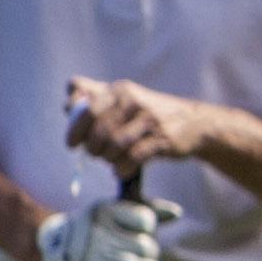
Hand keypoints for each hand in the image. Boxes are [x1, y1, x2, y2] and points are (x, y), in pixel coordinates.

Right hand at [35, 199, 166, 260]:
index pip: (144, 220)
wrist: (53, 255)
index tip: (143, 231)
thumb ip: (147, 211)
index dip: (148, 227)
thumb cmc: (94, 231)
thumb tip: (177, 213)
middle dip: (151, 254)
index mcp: (103, 211)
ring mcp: (90, 257)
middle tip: (149, 258)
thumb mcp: (114, 213)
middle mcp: (95, 232)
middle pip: (144, 246)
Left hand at [63, 74, 215, 178]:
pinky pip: (132, 158)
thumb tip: (66, 105)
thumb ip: (95, 98)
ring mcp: (149, 120)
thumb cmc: (148, 114)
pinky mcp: (162, 139)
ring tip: (110, 159)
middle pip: (98, 129)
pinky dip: (122, 168)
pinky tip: (121, 169)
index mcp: (119, 90)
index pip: (86, 107)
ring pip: (115, 144)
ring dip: (107, 158)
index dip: (74, 128)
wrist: (194, 123)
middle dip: (92, 147)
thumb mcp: (125, 99)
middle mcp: (133, 101)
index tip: (72, 144)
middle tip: (94, 154)